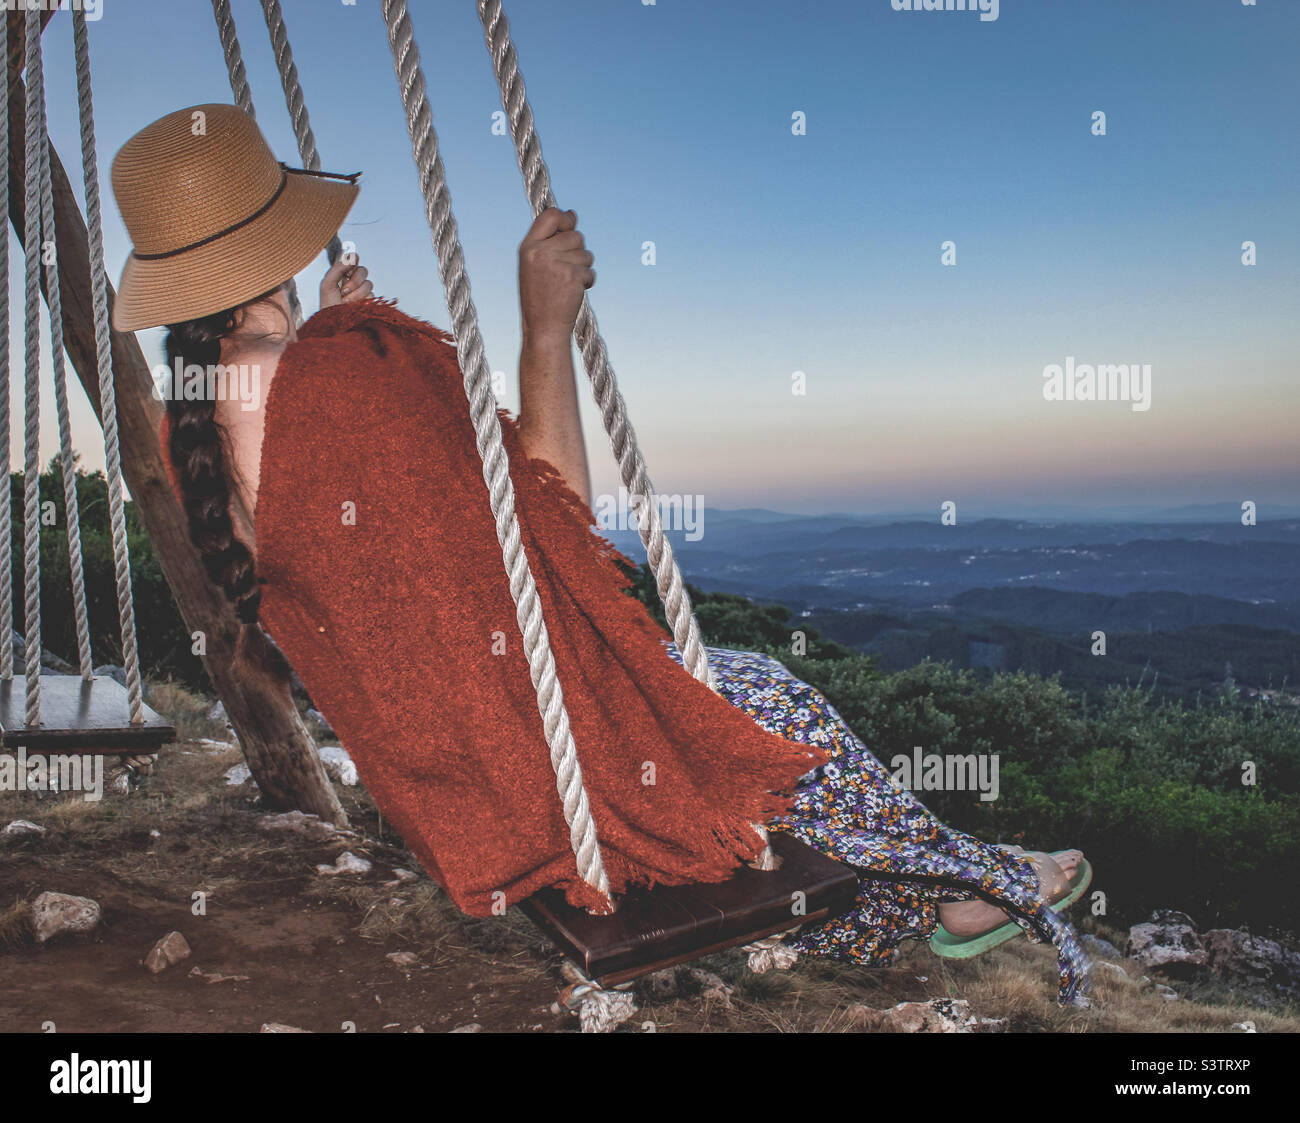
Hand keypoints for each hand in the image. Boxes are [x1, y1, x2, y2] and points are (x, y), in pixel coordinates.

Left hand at [320, 252, 372, 308]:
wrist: (336, 324)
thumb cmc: (328, 306)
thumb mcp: (327, 284)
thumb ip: (337, 268)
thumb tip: (350, 257)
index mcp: (342, 275)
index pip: (352, 261)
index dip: (354, 260)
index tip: (350, 265)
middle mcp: (353, 281)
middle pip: (363, 270)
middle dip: (354, 281)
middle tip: (344, 290)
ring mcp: (362, 292)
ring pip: (368, 284)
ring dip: (356, 294)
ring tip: (346, 302)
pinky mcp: (369, 301)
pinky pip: (372, 295)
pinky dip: (362, 301)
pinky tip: (354, 307)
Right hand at [518, 208, 594, 345]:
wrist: (543, 328)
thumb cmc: (540, 297)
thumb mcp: (535, 264)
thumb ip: (551, 240)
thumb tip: (572, 214)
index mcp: (528, 247)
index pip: (550, 215)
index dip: (565, 219)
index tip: (570, 226)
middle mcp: (540, 252)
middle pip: (575, 235)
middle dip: (578, 251)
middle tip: (566, 270)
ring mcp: (557, 264)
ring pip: (586, 253)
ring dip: (583, 267)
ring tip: (568, 283)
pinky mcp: (572, 276)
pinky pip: (590, 270)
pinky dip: (587, 281)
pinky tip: (574, 292)